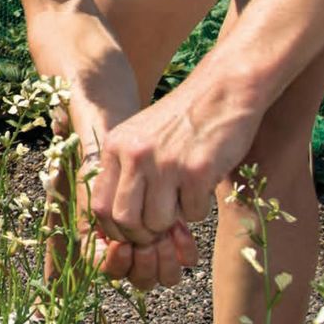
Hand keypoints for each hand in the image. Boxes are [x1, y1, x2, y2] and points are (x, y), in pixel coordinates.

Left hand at [90, 79, 258, 245]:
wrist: (223, 89)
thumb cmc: (183, 118)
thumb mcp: (140, 135)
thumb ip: (125, 169)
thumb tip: (119, 222)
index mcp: (116, 146)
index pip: (100, 206)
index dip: (116, 228)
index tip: (134, 230)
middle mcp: (135, 154)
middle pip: (126, 220)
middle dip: (144, 234)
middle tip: (161, 226)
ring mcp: (165, 163)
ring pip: (158, 222)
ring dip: (174, 221)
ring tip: (184, 197)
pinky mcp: (197, 171)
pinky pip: (193, 213)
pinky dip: (200, 208)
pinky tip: (203, 184)